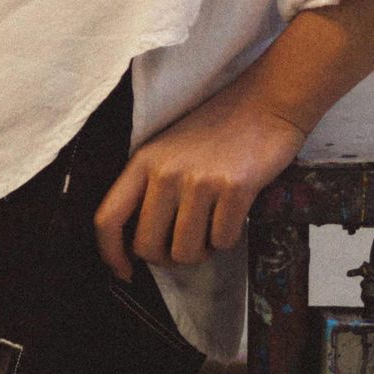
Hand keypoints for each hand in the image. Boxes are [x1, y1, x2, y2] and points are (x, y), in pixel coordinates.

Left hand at [93, 71, 307, 277]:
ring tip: (211, 228)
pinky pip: (223, 241)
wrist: (266, 102)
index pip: (107, 219)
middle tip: (183, 247)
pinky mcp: (235, 188)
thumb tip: (141, 243)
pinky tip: (233, 215)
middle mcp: (166, 173)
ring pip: (186, 252)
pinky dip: (228, 238)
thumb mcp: (168, 150)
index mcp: (143, 162)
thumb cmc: (218, 129)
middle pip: (147, 247)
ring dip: (201, 251)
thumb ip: (150, 188)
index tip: (124, 271)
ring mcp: (200, 181)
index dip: (110, 254)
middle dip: (166, 258)